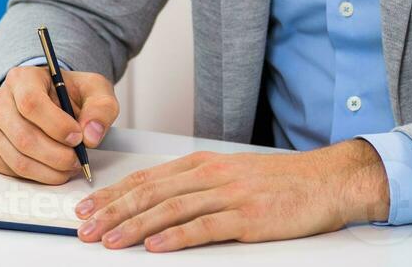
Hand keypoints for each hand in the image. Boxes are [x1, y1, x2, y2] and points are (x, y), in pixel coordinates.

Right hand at [0, 66, 118, 184]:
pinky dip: (37, 177)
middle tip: (77, 159)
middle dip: (56, 155)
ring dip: (49, 171)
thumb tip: (91, 136)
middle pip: (23, 136)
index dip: (56, 125)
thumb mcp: (95, 90)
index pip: (31, 103)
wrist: (52, 101)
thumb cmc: (71, 94)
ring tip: (70, 166)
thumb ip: (101, 108)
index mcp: (22, 78)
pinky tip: (54, 169)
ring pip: (18, 159)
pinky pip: (12, 172)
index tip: (77, 137)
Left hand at [72, 139, 389, 251]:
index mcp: (203, 164)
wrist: (325, 181)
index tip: (88, 209)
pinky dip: (177, 237)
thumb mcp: (231, 175)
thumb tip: (156, 204)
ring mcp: (229, 194)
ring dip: (135, 225)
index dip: (114, 194)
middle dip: (114, 212)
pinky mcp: (248, 216)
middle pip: (151, 193)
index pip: (147, 178)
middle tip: (86, 229)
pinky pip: (206, 227)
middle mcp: (211, 174)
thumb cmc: (280, 182)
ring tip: (110, 240)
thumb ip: (195, 186)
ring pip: (171, 209)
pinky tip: (156, 247)